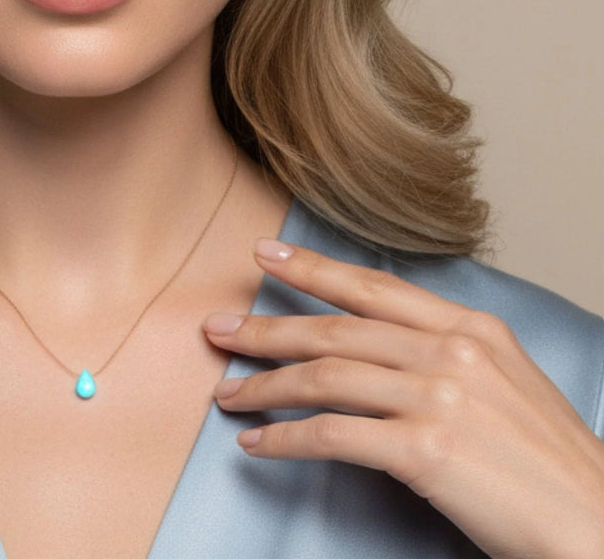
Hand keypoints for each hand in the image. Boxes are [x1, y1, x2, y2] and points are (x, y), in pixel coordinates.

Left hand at [202, 239, 603, 558]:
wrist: (598, 529)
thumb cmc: (550, 464)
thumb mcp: (506, 382)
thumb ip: (444, 352)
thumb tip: (378, 344)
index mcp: (472, 328)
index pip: (374, 287)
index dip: (313, 268)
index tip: (266, 253)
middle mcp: (452, 352)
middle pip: (335, 329)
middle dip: (267, 328)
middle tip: (218, 330)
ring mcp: (439, 398)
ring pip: (323, 377)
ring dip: (264, 387)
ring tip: (227, 395)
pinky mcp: (426, 451)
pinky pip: (332, 434)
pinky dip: (285, 439)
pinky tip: (259, 444)